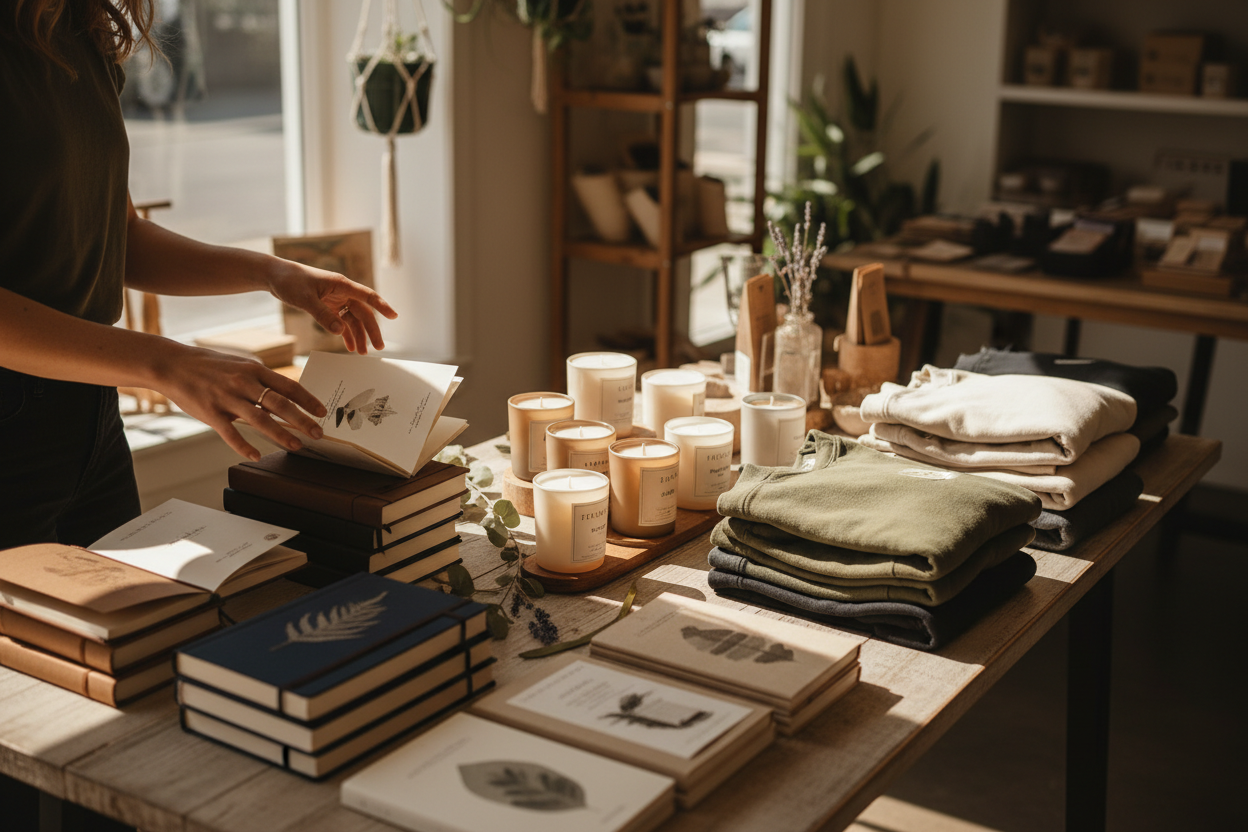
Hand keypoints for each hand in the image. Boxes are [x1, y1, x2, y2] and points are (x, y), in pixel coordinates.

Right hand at [153, 343, 328, 460]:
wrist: (172, 364)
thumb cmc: (209, 366)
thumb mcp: (239, 365)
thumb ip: (260, 380)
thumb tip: (283, 397)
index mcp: (254, 369)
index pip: (288, 386)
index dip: (308, 399)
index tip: (322, 411)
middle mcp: (244, 382)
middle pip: (280, 403)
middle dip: (303, 420)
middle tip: (318, 433)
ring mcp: (227, 397)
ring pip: (260, 419)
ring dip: (281, 434)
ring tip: (296, 445)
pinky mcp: (210, 412)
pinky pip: (230, 433)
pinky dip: (244, 446)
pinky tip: (256, 456)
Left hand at [267, 259, 397, 353]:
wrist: (275, 277)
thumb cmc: (290, 281)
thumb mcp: (305, 299)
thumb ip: (323, 315)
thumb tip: (340, 331)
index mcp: (341, 285)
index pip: (367, 295)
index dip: (382, 305)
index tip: (394, 316)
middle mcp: (342, 292)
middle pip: (363, 313)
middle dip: (371, 330)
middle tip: (378, 348)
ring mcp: (335, 300)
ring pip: (353, 320)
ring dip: (359, 335)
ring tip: (363, 353)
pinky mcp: (328, 306)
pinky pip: (341, 322)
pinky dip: (346, 334)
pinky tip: (350, 346)